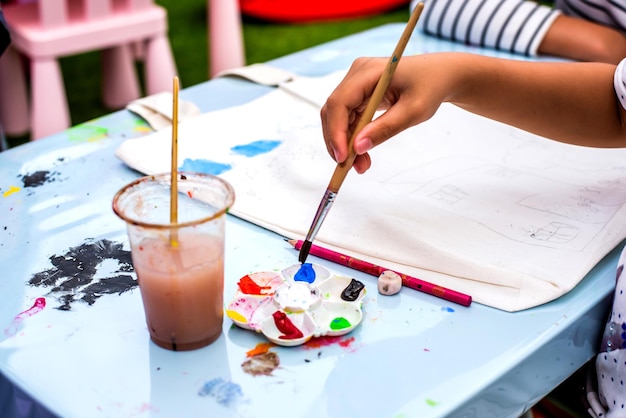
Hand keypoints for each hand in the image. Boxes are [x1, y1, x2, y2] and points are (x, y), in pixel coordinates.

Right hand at [320, 55, 451, 172]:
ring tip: (360, 165)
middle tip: (350, 167)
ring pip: (338, 118)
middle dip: (338, 141)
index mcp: (368, 72)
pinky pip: (347, 119)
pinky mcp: (359, 95)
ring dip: (345, 144)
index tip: (343, 157)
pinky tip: (361, 154)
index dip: (336, 131)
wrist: (440, 75)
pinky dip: (352, 138)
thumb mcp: (413, 111)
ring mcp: (356, 85)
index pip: (340, 102)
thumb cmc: (430, 87)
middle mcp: (356, 75)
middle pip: (333, 111)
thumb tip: (358, 147)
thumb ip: (385, 129)